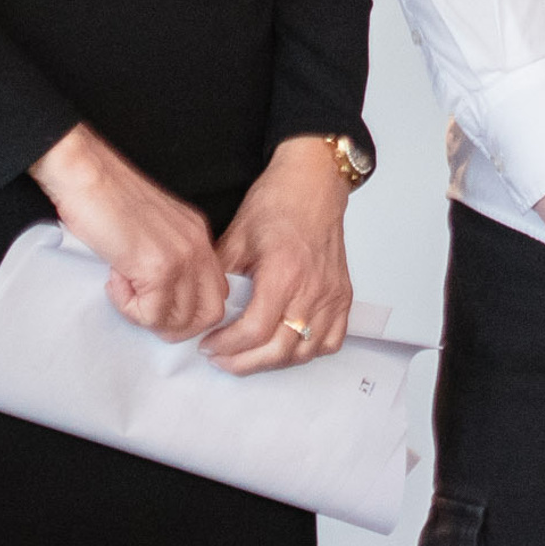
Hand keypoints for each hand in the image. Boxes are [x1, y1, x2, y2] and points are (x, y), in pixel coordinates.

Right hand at [29, 122, 227, 341]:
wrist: (88, 176)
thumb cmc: (107, 202)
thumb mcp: (151, 231)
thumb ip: (164, 259)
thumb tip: (159, 298)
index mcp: (198, 236)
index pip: (216, 293)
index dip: (185, 312)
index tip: (154, 305)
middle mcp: (198, 245)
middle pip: (210, 313)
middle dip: (173, 325)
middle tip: (139, 309)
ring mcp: (182, 256)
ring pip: (183, 320)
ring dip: (149, 318)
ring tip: (124, 290)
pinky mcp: (158, 266)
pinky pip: (152, 313)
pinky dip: (129, 308)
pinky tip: (114, 280)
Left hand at [200, 136, 354, 374]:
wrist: (314, 183)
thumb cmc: (277, 204)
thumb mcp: (235, 237)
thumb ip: (218, 278)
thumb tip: (201, 311)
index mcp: (284, 272)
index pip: (254, 331)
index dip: (226, 346)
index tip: (209, 344)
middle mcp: (312, 287)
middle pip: (280, 349)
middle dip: (243, 362)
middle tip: (221, 357)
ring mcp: (332, 293)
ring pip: (305, 352)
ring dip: (273, 361)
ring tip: (250, 353)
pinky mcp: (343, 294)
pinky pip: (331, 340)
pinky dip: (310, 351)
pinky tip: (288, 344)